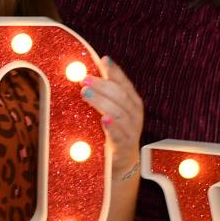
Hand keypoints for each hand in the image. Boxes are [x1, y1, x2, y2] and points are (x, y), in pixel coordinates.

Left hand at [80, 57, 143, 175]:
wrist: (121, 160)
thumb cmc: (114, 129)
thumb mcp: (111, 108)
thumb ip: (104, 92)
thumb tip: (86, 72)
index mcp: (132, 102)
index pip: (125, 83)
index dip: (115, 71)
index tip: (103, 60)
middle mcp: (135, 114)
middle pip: (120, 96)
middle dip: (102, 85)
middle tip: (84, 79)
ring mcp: (131, 131)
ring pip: (118, 113)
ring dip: (101, 102)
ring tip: (85, 93)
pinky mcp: (124, 147)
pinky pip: (119, 136)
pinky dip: (112, 127)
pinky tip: (103, 119)